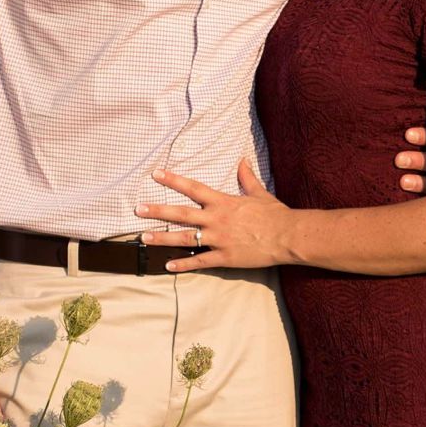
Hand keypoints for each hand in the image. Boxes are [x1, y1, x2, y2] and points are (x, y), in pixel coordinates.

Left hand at [138, 161, 298, 269]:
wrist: (287, 236)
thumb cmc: (275, 214)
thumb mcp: (259, 193)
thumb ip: (246, 178)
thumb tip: (242, 161)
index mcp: (223, 202)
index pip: (192, 188)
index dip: (173, 180)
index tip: (156, 174)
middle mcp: (216, 219)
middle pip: (180, 213)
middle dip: (158, 210)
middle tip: (138, 209)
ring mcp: (218, 239)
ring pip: (184, 238)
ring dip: (162, 238)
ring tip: (144, 238)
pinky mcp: (224, 257)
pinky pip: (199, 261)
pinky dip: (183, 264)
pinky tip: (167, 266)